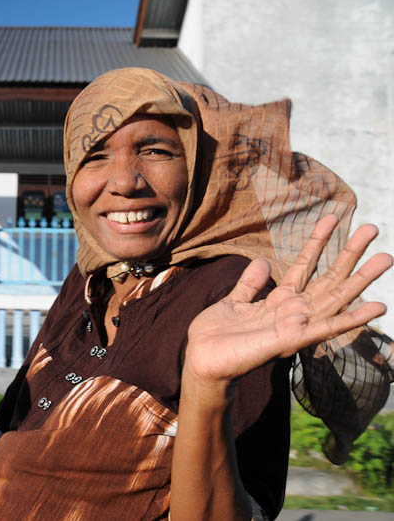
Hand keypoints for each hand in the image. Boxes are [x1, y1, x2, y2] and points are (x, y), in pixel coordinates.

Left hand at [184, 215, 391, 386]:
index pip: (305, 265)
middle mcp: (292, 312)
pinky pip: (328, 327)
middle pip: (329, 278)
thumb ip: (250, 283)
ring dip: (361, 279)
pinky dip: (354, 318)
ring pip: (336, 298)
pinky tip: (378, 307)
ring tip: (387, 257)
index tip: (333, 217)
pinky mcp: (291, 339)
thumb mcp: (233, 301)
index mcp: (278, 301)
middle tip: (374, 227)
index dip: (318, 241)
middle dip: (350, 253)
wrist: (201, 360)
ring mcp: (295, 325)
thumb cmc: (215, 336)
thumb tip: (262, 261)